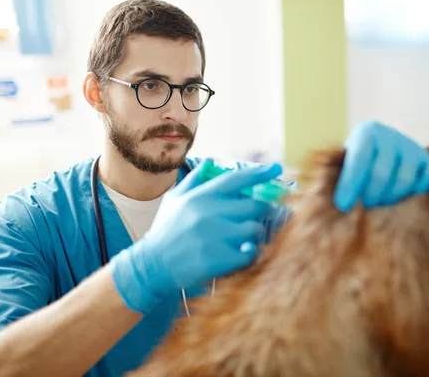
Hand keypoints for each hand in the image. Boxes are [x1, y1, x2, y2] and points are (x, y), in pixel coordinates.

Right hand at [110, 160, 282, 313]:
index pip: (238, 179)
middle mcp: (210, 212)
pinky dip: (249, 253)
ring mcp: (216, 236)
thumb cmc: (165, 231)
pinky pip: (250, 252)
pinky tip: (240, 253)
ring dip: (254, 235)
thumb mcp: (174, 200)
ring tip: (243, 239)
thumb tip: (211, 162)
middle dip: (262, 211)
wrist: (151, 266)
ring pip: (255, 229)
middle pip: (255, 205)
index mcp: (202, 196)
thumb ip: (194, 180)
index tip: (276, 169)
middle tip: (257, 217)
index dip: (260, 173)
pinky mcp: (219, 258)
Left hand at [334, 120, 428, 211]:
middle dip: (370, 195)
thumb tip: (341, 204)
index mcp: (366, 131)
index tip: (343, 205)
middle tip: (363, 208)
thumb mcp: (343, 163)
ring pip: (404, 179)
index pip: (359, 159)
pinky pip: (426, 179)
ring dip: (390, 198)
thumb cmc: (355, 164)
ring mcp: (411, 145)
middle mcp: (390, 134)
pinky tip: (399, 198)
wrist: (378, 153)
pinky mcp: (427, 158)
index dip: (350, 184)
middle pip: (382, 172)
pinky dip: (413, 193)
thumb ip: (341, 177)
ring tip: (378, 205)